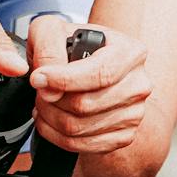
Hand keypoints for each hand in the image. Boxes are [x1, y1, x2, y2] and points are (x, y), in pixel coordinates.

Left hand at [27, 16, 151, 153]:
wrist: (85, 70)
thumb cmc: (70, 47)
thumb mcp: (52, 30)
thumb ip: (47, 48)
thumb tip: (47, 86)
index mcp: (130, 52)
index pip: (99, 73)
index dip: (64, 80)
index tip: (38, 79)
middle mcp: (138, 84)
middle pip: (85, 105)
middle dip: (50, 101)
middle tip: (38, 91)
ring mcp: (134, 114)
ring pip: (79, 128)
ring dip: (50, 118)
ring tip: (43, 103)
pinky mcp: (124, 137)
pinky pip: (82, 146)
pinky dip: (56, 136)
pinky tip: (52, 119)